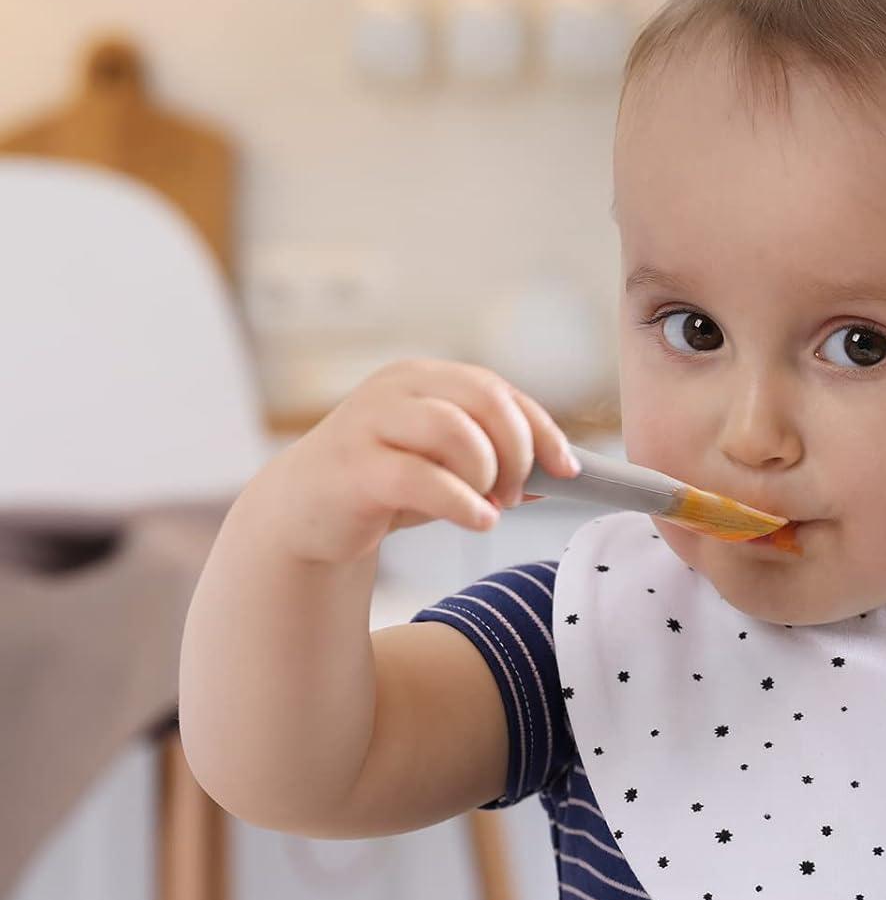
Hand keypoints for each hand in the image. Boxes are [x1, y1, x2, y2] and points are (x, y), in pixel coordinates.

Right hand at [259, 359, 579, 564]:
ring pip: (455, 431)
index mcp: (425, 379)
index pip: (499, 392)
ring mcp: (371, 423)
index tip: (567, 469)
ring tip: (489, 506)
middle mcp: (399, 389)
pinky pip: (421, 477)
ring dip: (488, 474)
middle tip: (515, 494)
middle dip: (517, 452)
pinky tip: (479, 521)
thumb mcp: (446, 467)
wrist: (303, 514)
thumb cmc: (383, 485)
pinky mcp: (353, 466)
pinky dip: (462, 502)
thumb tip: (562, 473)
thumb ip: (497, 462)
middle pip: (485, 400)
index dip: (542, 430)